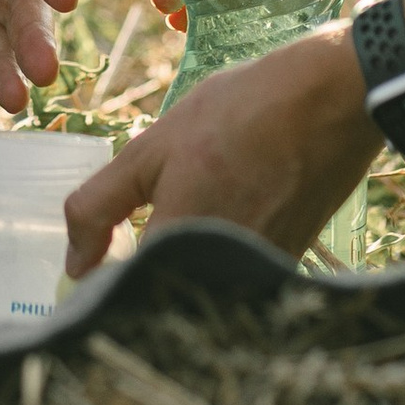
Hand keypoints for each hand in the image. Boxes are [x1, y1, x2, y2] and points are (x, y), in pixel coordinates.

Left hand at [64, 24, 377, 273]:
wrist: (332, 101)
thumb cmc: (240, 113)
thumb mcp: (153, 147)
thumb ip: (99, 206)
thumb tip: (72, 266)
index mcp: (175, 246)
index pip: (118, 297)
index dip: (100, 286)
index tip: (95, 265)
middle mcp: (218, 275)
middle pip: (161, 303)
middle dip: (140, 281)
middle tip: (131, 245)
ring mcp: (257, 277)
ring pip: (199, 295)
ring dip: (180, 273)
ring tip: (182, 224)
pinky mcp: (285, 269)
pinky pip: (235, 282)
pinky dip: (217, 263)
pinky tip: (221, 221)